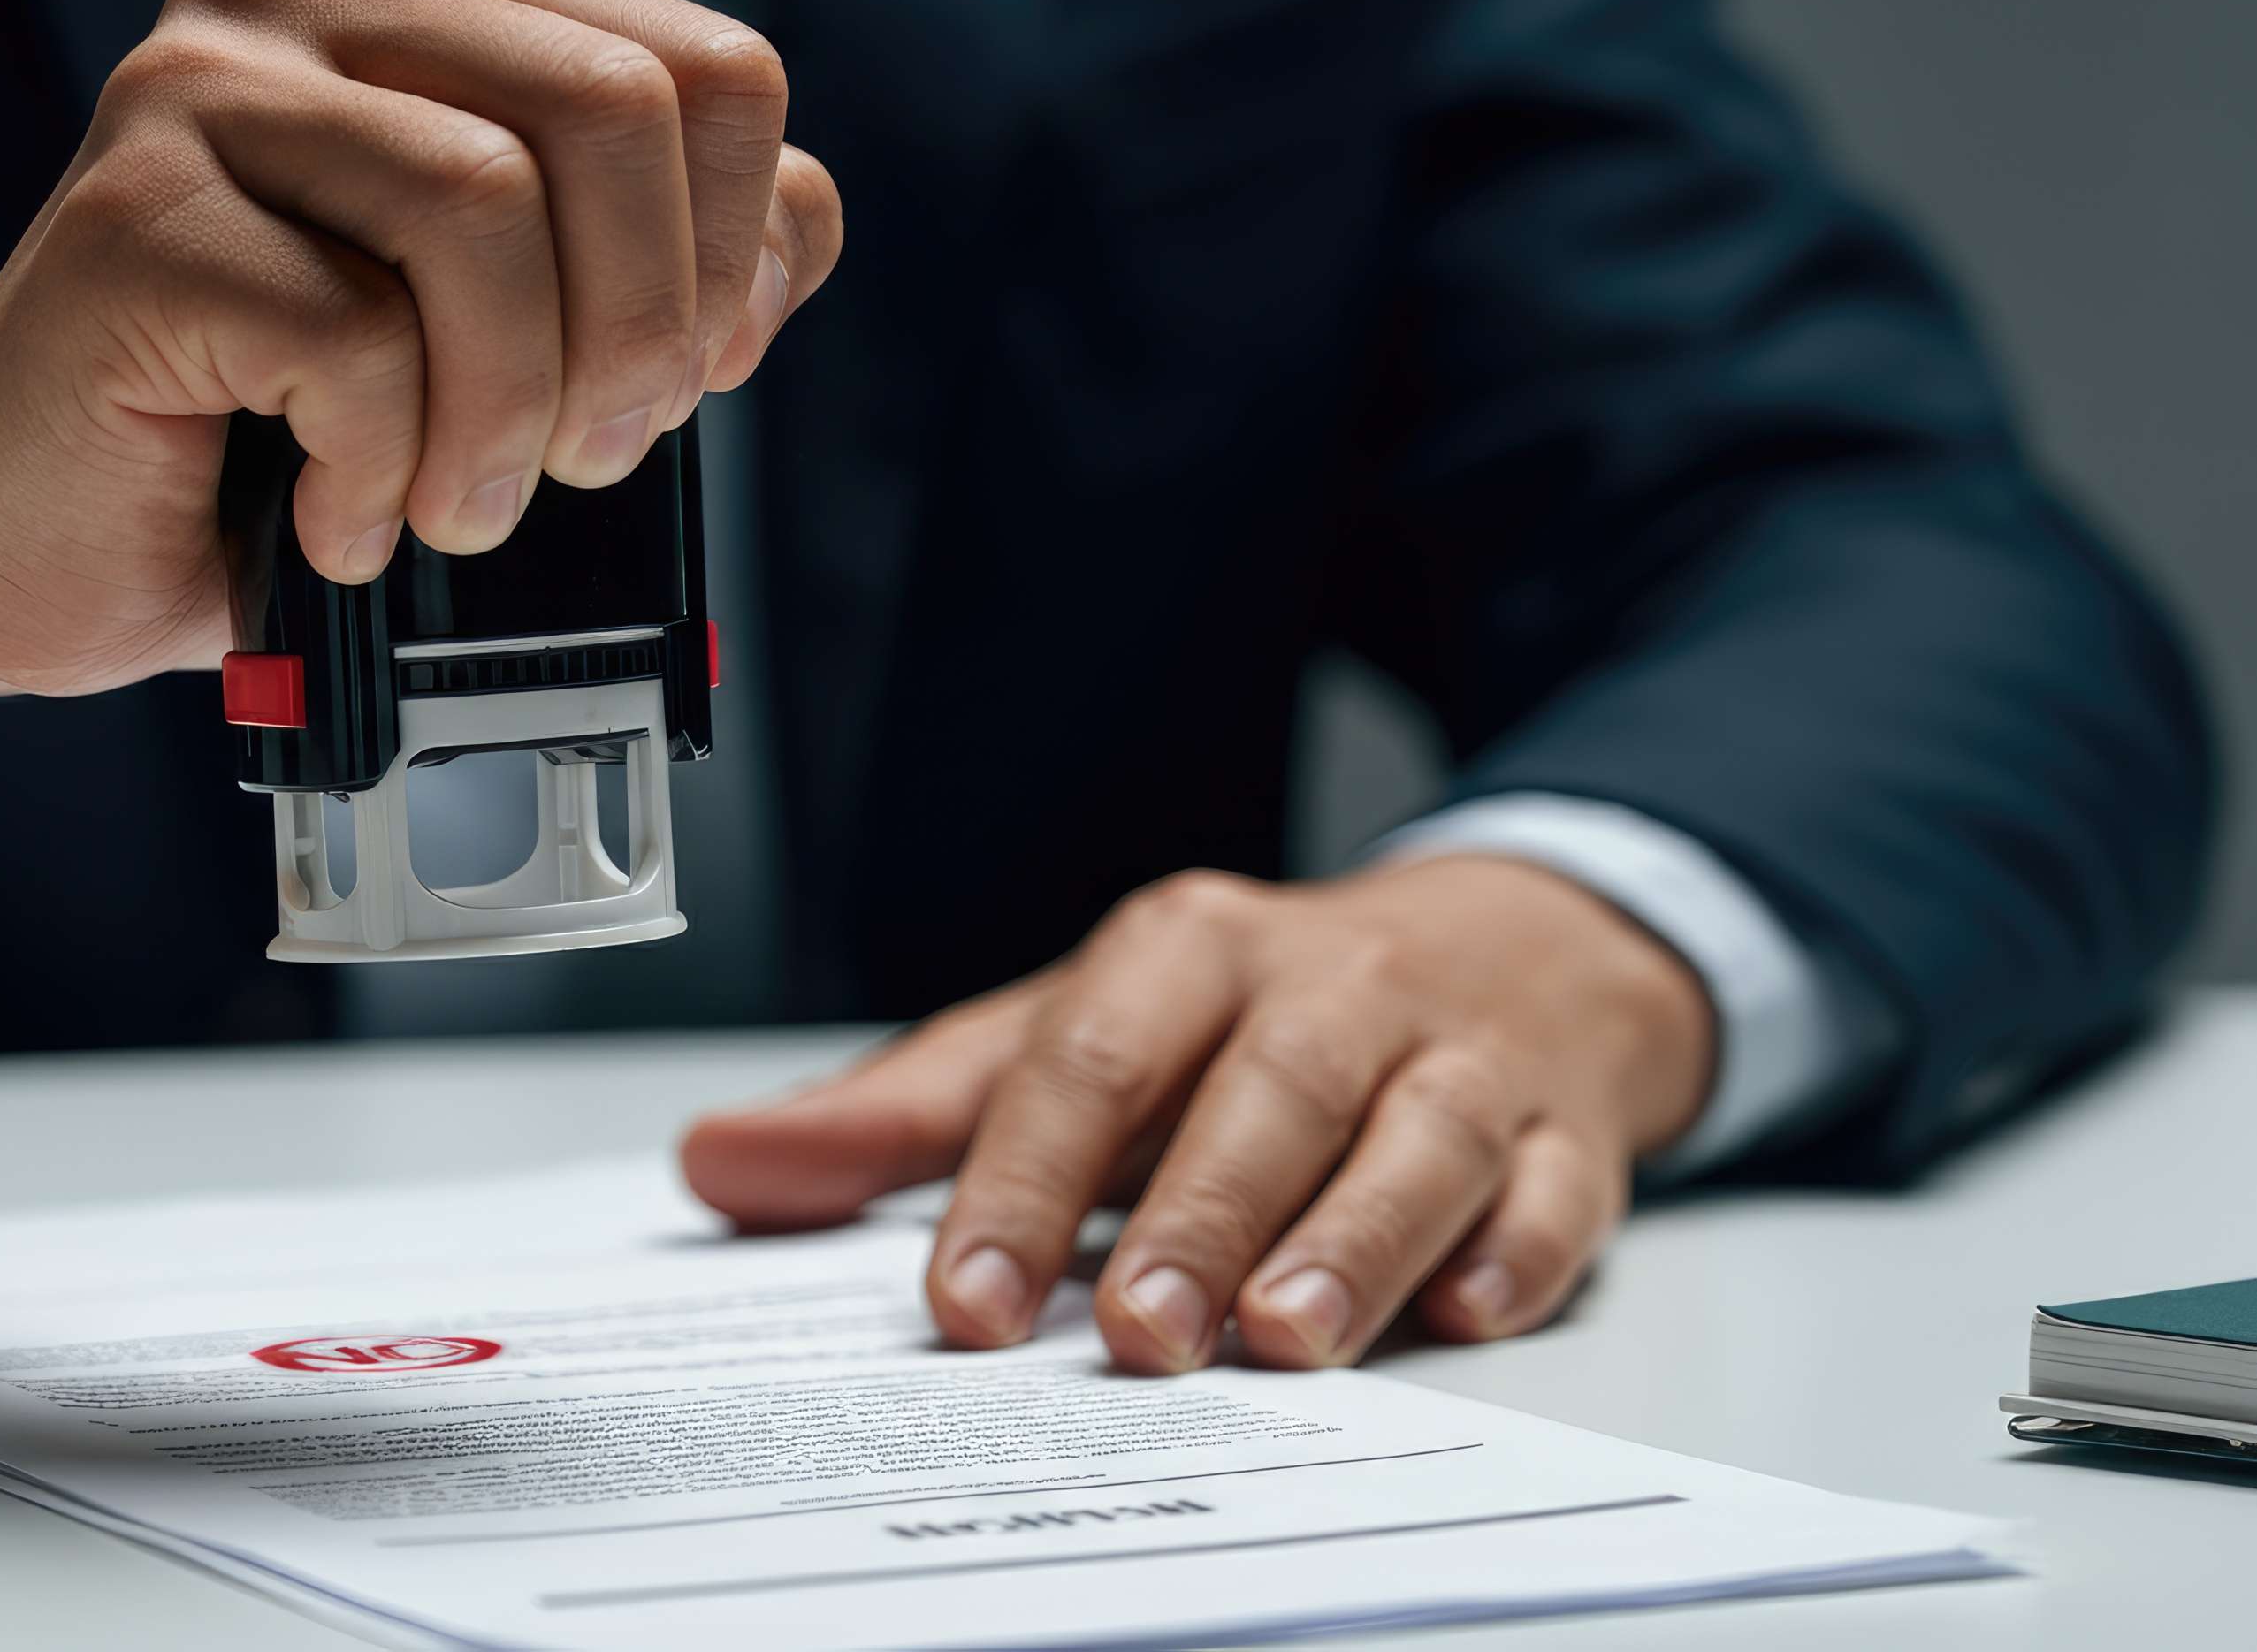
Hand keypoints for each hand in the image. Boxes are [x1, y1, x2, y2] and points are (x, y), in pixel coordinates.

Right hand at [0, 0, 840, 730]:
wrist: (16, 529)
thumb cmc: (262, 440)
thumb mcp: (506, 337)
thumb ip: (656, 259)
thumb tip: (784, 241)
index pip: (701, 70)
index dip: (728, 255)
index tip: (675, 379)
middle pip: (615, 110)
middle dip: (638, 338)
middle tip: (579, 463)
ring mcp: (205, 84)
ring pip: (488, 209)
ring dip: (505, 417)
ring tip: (450, 503)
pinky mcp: (134, 212)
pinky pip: (355, 339)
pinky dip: (376, 473)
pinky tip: (329, 514)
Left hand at [678, 857, 1714, 1368]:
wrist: (1512, 948)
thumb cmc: (1250, 1019)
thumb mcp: (1068, 1036)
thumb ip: (900, 1116)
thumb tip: (717, 1166)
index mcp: (1183, 953)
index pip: (1086, 1060)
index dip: (1020, 1182)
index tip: (966, 1301)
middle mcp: (1324, 989)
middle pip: (1263, 1092)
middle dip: (1198, 1216)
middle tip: (1136, 1337)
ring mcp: (1460, 1057)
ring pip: (1418, 1137)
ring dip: (1355, 1240)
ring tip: (1286, 1340)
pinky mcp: (1571, 1132)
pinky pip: (1556, 1190)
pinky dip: (1516, 1252)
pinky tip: (1468, 1309)